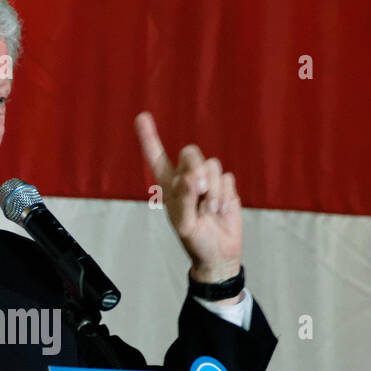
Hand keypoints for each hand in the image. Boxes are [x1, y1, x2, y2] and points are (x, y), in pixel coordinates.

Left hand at [135, 111, 243, 291]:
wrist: (220, 254)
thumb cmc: (196, 241)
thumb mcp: (185, 224)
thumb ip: (185, 199)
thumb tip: (191, 177)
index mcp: (169, 186)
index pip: (157, 158)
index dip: (149, 138)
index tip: (142, 117)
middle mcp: (186, 178)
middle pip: (191, 152)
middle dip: (197, 168)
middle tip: (199, 190)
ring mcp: (208, 181)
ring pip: (212, 165)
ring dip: (213, 190)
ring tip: (210, 211)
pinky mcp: (225, 186)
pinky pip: (228, 178)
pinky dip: (225, 195)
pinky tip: (221, 211)